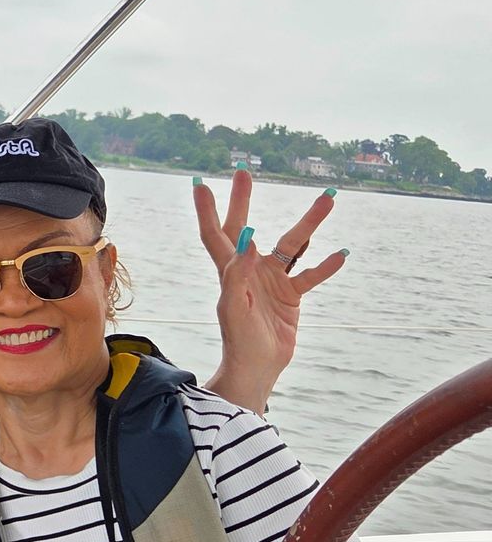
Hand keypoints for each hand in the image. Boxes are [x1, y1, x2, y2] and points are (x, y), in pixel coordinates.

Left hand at [194, 171, 346, 410]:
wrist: (257, 368)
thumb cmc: (239, 340)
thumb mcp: (234, 307)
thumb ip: (237, 273)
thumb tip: (245, 238)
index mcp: (229, 271)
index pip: (215, 234)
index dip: (208, 211)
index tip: (201, 184)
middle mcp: (249, 270)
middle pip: (247, 228)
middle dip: (244, 201)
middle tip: (245, 173)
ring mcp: (271, 281)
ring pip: (291, 245)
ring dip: (309, 224)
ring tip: (328, 200)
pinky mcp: (290, 296)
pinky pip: (310, 275)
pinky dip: (325, 266)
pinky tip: (341, 253)